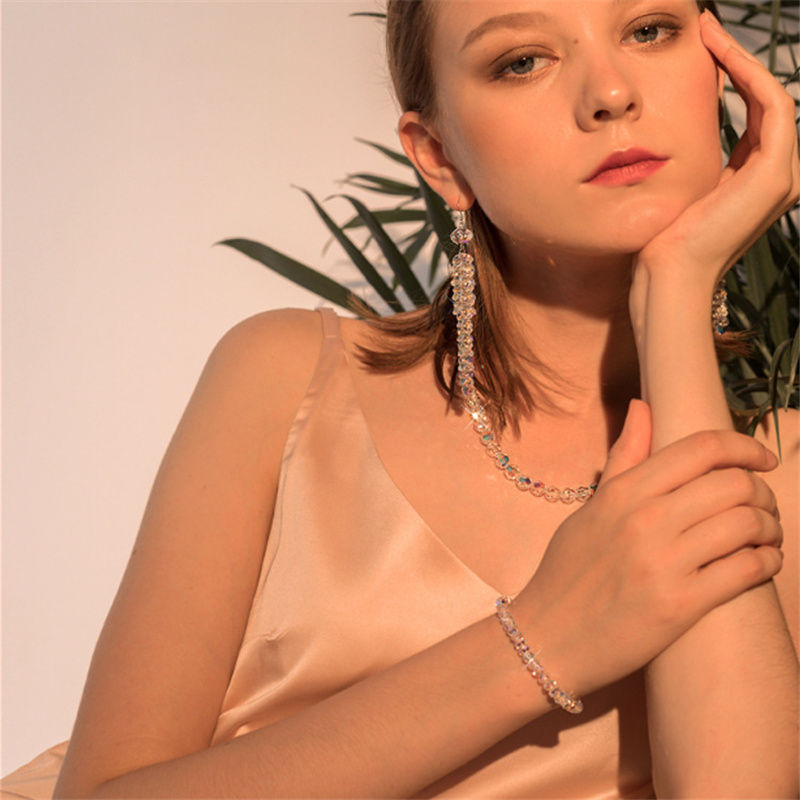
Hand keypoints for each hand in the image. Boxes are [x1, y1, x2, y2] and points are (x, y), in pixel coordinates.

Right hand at [511, 399, 782, 697]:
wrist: (548, 636)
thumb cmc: (567, 571)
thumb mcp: (590, 507)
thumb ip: (623, 457)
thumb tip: (642, 406)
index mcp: (624, 492)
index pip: (701, 449)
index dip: (743, 446)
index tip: (760, 458)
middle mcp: (645, 520)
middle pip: (735, 484)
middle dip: (762, 492)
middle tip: (762, 506)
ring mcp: (664, 562)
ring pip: (747, 523)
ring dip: (770, 528)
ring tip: (764, 537)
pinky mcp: (680, 605)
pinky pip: (746, 570)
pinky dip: (767, 561)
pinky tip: (762, 563)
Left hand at [633, 10, 797, 292]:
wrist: (668, 277)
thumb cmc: (663, 244)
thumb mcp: (681, 191)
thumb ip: (694, 163)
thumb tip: (669, 134)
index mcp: (755, 180)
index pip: (753, 112)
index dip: (732, 74)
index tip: (702, 46)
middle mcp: (778, 175)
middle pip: (766, 99)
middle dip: (737, 58)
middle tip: (706, 27)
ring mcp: (783, 176)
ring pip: (772, 96)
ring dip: (742, 58)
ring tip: (710, 31)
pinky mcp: (775, 175)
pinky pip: (772, 106)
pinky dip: (749, 75)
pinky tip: (721, 55)